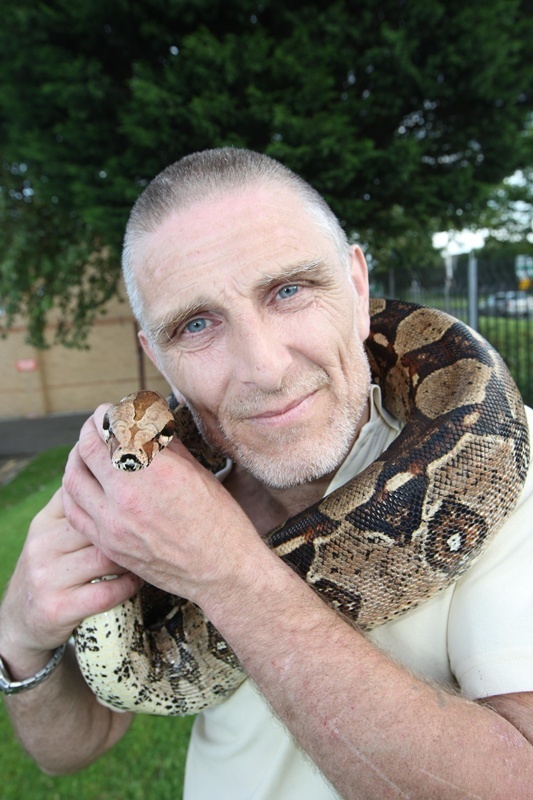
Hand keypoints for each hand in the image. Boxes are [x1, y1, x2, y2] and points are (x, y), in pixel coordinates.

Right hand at [0, 488, 141, 667]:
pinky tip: (138, 579)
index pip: (82, 494)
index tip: (144, 492)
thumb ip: (78, 504)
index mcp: (45, 521)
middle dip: (131, 525)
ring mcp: (47, 577)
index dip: (115, 491)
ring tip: (150, 552)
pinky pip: (106, 591)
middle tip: (156, 524)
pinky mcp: (58, 607)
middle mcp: (42, 545)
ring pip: (105, 557)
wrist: (21, 620)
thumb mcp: (54, 532)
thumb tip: (116, 471)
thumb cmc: (52, 566)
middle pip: (98, 524)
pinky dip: (129, 585)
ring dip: (134, 556)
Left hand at [62, 406, 263, 606]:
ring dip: (76, 457)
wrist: (221, 571)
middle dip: (89, 430)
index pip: (114, 427)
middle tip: (96, 424)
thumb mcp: (197, 471)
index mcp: (155, 471)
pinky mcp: (108, 544)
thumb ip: (163, 445)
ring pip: (73, 479)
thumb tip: (144, 423)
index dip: (108, 414)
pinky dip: (73, 490)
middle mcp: (128, 495)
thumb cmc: (218, 520)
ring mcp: (113, 523)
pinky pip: (73, 511)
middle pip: (88, 448)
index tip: (111, 410)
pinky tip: (81, 483)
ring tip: (85, 451)